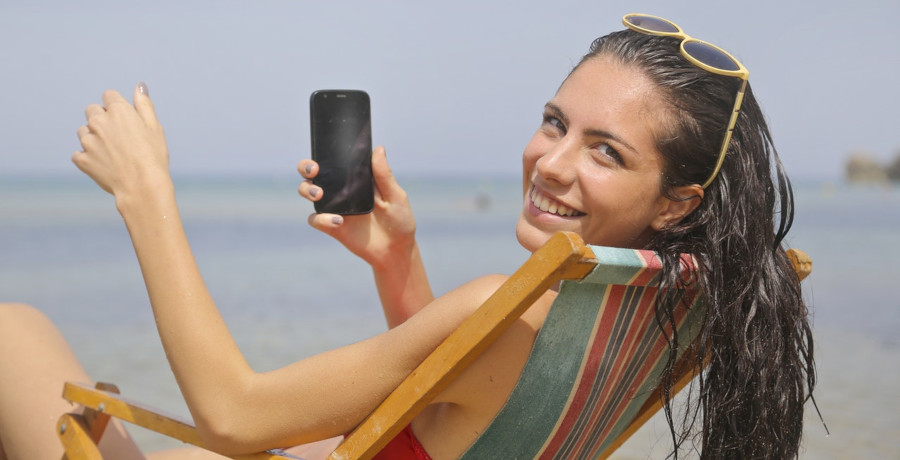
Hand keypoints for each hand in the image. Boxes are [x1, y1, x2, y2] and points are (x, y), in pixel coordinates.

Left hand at [72, 83, 169, 199]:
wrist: (143, 187)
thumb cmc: (153, 156)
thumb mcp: (155, 127)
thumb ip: (144, 105)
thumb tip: (140, 86)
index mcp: (119, 111)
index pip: (109, 95)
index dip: (117, 106)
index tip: (126, 119)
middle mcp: (100, 122)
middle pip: (92, 110)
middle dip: (101, 118)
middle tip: (118, 136)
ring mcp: (89, 141)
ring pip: (84, 132)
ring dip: (93, 137)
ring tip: (111, 153)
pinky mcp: (82, 160)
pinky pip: (78, 154)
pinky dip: (87, 158)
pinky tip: (103, 165)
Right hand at [298, 146, 416, 269]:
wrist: (396, 250)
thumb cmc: (399, 220)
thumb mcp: (395, 196)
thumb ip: (384, 175)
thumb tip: (379, 149)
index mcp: (356, 179)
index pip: (335, 161)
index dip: (324, 153)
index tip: (324, 151)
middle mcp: (341, 190)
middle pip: (314, 174)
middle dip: (306, 167)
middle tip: (315, 170)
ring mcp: (335, 208)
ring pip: (308, 192)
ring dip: (307, 190)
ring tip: (319, 195)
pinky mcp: (332, 226)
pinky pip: (316, 219)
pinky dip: (322, 218)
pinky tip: (338, 221)